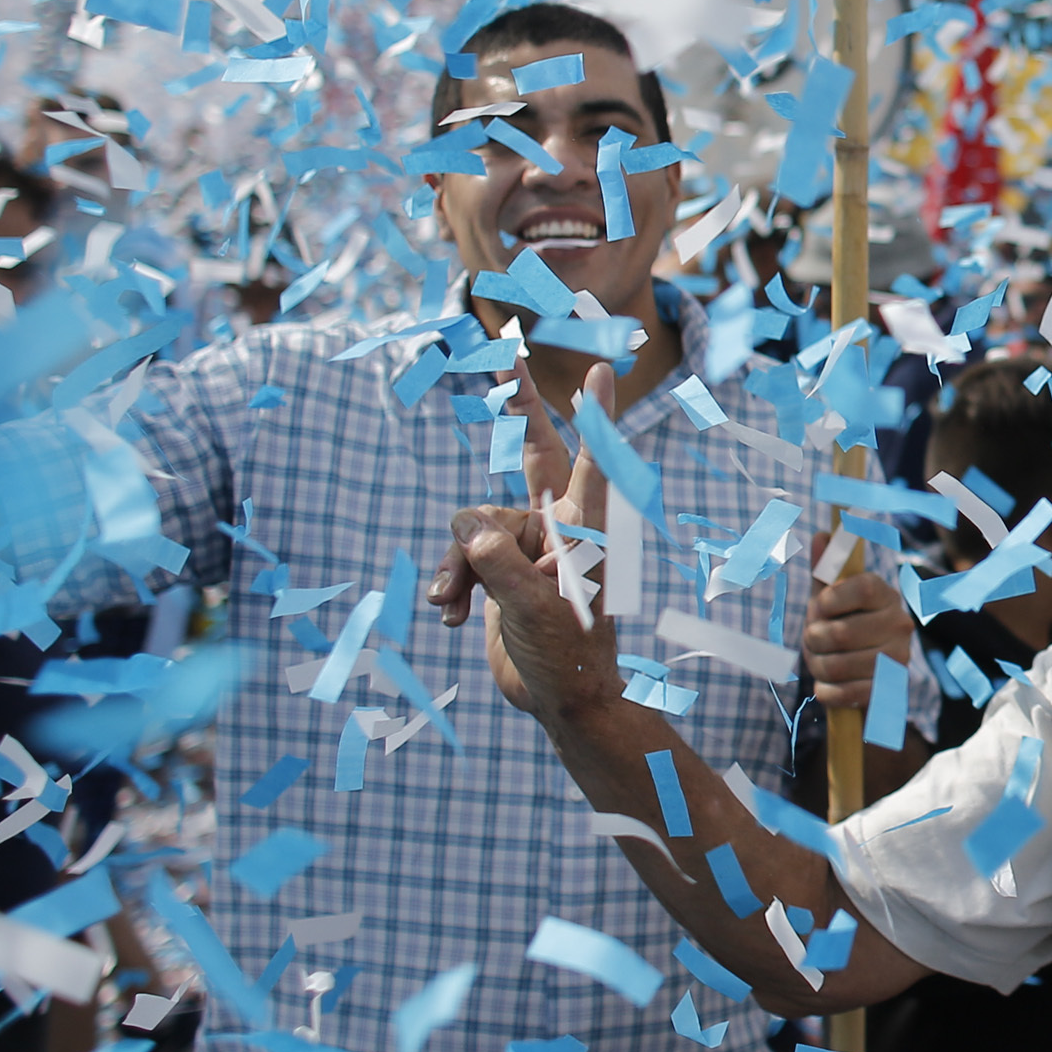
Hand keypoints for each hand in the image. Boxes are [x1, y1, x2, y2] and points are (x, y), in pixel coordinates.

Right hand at [432, 366, 621, 716]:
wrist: (560, 699)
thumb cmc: (568, 654)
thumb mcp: (535, 607)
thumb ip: (498, 563)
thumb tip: (466, 530)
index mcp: (585, 530)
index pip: (591, 462)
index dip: (593, 417)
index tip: (602, 371)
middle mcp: (556, 527)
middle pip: (532, 455)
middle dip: (518, 409)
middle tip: (509, 352)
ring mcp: (525, 546)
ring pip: (473, 525)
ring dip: (456, 565)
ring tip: (452, 605)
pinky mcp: (498, 570)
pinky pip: (462, 557)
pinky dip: (452, 584)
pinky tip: (449, 616)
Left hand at [805, 551, 914, 714]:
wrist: (863, 674)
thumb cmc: (841, 625)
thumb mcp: (829, 597)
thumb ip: (824, 569)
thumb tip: (822, 536)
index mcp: (885, 594)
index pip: (861, 587)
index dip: (830, 599)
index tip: (819, 606)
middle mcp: (899, 624)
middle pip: (840, 632)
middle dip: (813, 638)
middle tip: (814, 639)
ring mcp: (897, 659)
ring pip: (836, 665)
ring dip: (817, 666)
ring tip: (821, 661)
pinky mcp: (888, 691)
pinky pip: (842, 693)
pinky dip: (826, 691)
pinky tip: (829, 684)